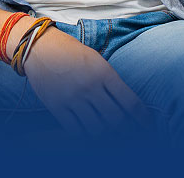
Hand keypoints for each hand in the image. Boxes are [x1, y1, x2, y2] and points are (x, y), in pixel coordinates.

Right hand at [17, 28, 152, 137]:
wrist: (38, 47)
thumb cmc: (69, 51)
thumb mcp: (96, 60)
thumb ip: (111, 80)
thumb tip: (126, 105)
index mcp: (104, 73)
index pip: (131, 103)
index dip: (142, 119)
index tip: (146, 126)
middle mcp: (90, 87)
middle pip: (116, 120)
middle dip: (125, 131)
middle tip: (128, 134)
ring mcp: (73, 98)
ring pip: (97, 129)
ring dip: (106, 136)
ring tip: (109, 136)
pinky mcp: (57, 106)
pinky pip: (75, 130)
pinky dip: (85, 137)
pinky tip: (89, 135)